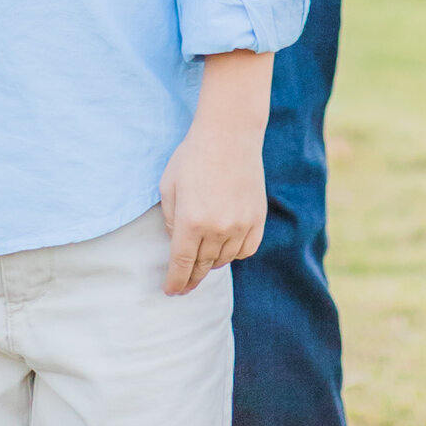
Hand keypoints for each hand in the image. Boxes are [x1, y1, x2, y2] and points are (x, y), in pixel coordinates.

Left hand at [160, 53, 271, 293]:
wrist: (229, 134)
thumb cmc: (193, 156)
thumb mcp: (169, 185)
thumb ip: (169, 218)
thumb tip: (176, 241)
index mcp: (191, 222)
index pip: (181, 265)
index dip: (175, 282)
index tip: (171, 291)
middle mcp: (217, 229)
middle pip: (202, 267)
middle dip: (191, 278)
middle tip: (184, 285)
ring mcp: (240, 226)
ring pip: (223, 260)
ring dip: (211, 263)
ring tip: (203, 260)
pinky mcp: (257, 220)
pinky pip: (245, 250)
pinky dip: (234, 253)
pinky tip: (225, 248)